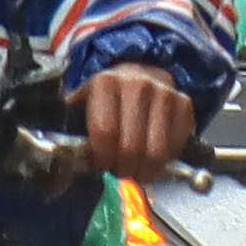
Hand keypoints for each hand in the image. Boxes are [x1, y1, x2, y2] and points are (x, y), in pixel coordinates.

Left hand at [74, 67, 200, 180]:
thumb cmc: (110, 98)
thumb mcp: (85, 102)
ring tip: (136, 170)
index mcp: (106, 83)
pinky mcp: (184, 105)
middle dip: (123, 169)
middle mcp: (138, 85)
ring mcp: (165, 94)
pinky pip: (174, 148)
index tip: (102, 164)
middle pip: (130, 148)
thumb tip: (60, 156)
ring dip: (144, 171)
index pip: (105, 133)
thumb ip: (72, 125)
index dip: (102, 158)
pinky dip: (163, 162)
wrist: (144, 73)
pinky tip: (153, 158)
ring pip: (155, 153)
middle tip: (119, 170)